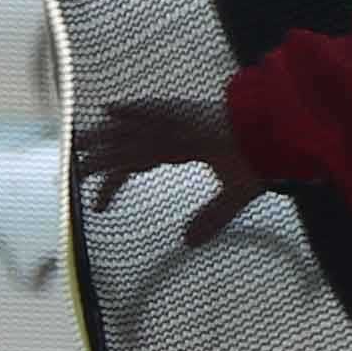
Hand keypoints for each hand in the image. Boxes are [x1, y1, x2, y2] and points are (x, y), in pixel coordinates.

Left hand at [76, 95, 259, 247]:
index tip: (98, 208)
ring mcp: (182, 119)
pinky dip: (132, 108)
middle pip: (125, 144)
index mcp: (183, 148)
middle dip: (96, 157)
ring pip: (132, 127)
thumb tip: (187, 242)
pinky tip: (108, 110)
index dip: (114, 183)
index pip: (138, 165)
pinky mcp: (192, 110)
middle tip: (65, 173)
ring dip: (103, 134)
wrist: (286, 134)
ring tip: (73, 143)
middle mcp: (176, 132)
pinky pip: (156, 107)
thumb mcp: (234, 195)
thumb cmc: (263, 157)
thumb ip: (212, 216)